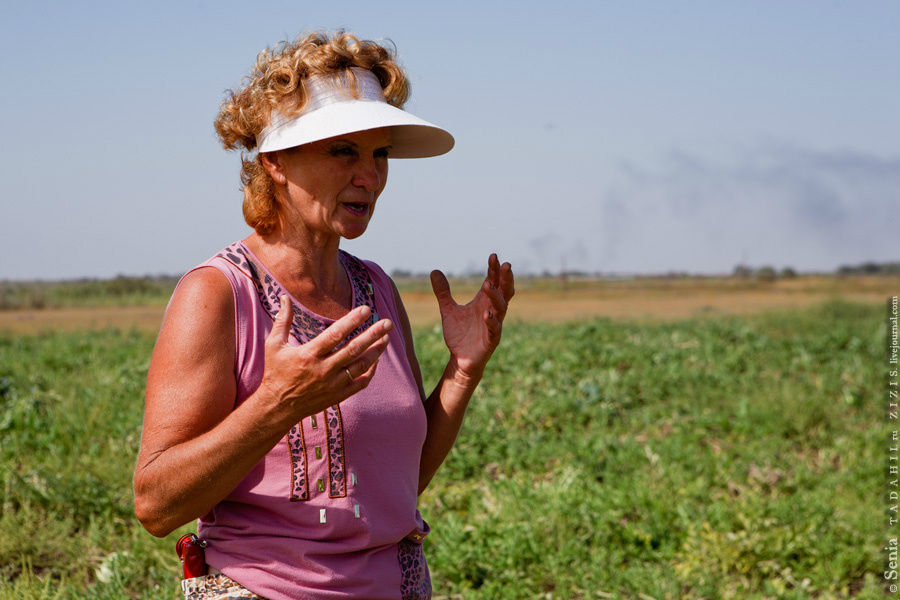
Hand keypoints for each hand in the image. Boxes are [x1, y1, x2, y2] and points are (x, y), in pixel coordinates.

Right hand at [259, 296, 392, 424]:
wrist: (278, 406)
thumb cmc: (276, 372)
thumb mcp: (274, 345)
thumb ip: (282, 320)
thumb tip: (284, 297)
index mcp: (309, 354)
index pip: (336, 334)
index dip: (353, 320)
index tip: (367, 309)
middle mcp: (323, 369)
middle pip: (354, 349)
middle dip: (373, 334)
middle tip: (388, 322)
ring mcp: (333, 384)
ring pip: (361, 365)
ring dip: (376, 351)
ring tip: (387, 338)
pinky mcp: (338, 396)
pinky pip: (360, 383)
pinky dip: (371, 371)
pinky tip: (376, 359)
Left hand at [431, 254, 514, 379]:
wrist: (460, 360)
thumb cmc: (459, 334)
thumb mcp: (448, 310)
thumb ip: (443, 292)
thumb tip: (434, 271)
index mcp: (484, 302)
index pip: (493, 281)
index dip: (494, 269)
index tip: (493, 256)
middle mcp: (492, 311)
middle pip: (505, 291)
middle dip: (506, 278)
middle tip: (505, 264)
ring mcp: (494, 325)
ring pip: (501, 308)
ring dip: (496, 296)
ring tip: (487, 285)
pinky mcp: (491, 340)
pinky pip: (495, 329)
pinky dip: (492, 321)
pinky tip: (486, 314)